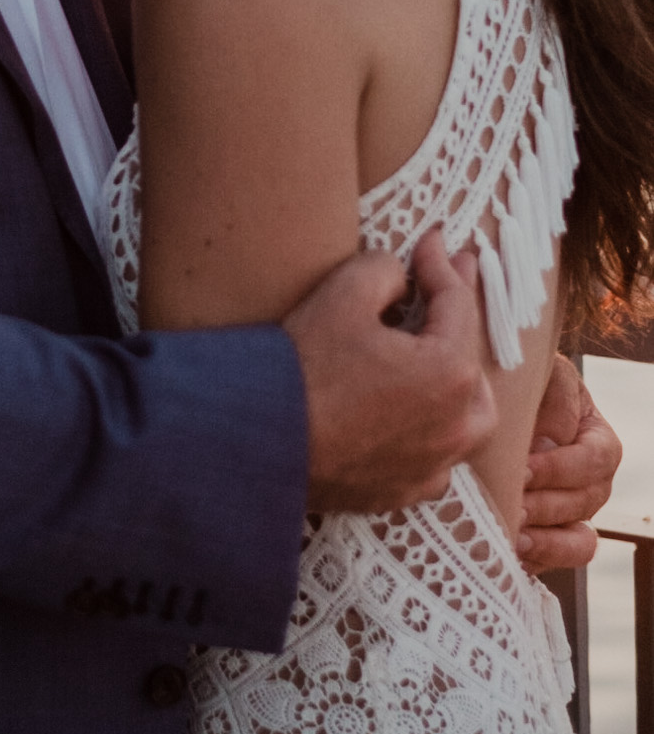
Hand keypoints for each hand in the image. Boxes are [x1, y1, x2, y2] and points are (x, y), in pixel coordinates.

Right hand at [285, 230, 495, 512]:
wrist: (259, 442)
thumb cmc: (303, 368)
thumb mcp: (342, 294)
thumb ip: (385, 270)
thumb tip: (402, 277)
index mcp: (451, 372)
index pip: (457, 305)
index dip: (443, 265)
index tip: (434, 242)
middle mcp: (457, 425)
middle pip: (473, 364)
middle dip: (459, 325)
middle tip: (445, 289)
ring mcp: (434, 465)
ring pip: (469, 418)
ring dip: (460, 384)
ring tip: (444, 361)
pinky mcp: (405, 491)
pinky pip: (437, 458)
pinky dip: (434, 433)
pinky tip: (416, 420)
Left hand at [517, 354, 620, 573]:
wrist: (486, 409)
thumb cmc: (519, 387)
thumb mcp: (543, 375)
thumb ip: (556, 396)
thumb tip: (554, 440)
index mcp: (597, 442)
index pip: (595, 461)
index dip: (561, 468)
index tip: (523, 469)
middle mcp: (591, 483)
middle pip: (585, 504)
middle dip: (546, 506)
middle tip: (511, 504)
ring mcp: (570, 516)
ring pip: (578, 543)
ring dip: (548, 543)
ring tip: (514, 536)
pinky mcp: (545, 539)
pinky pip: (553, 563)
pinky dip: (534, 562)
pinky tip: (505, 553)